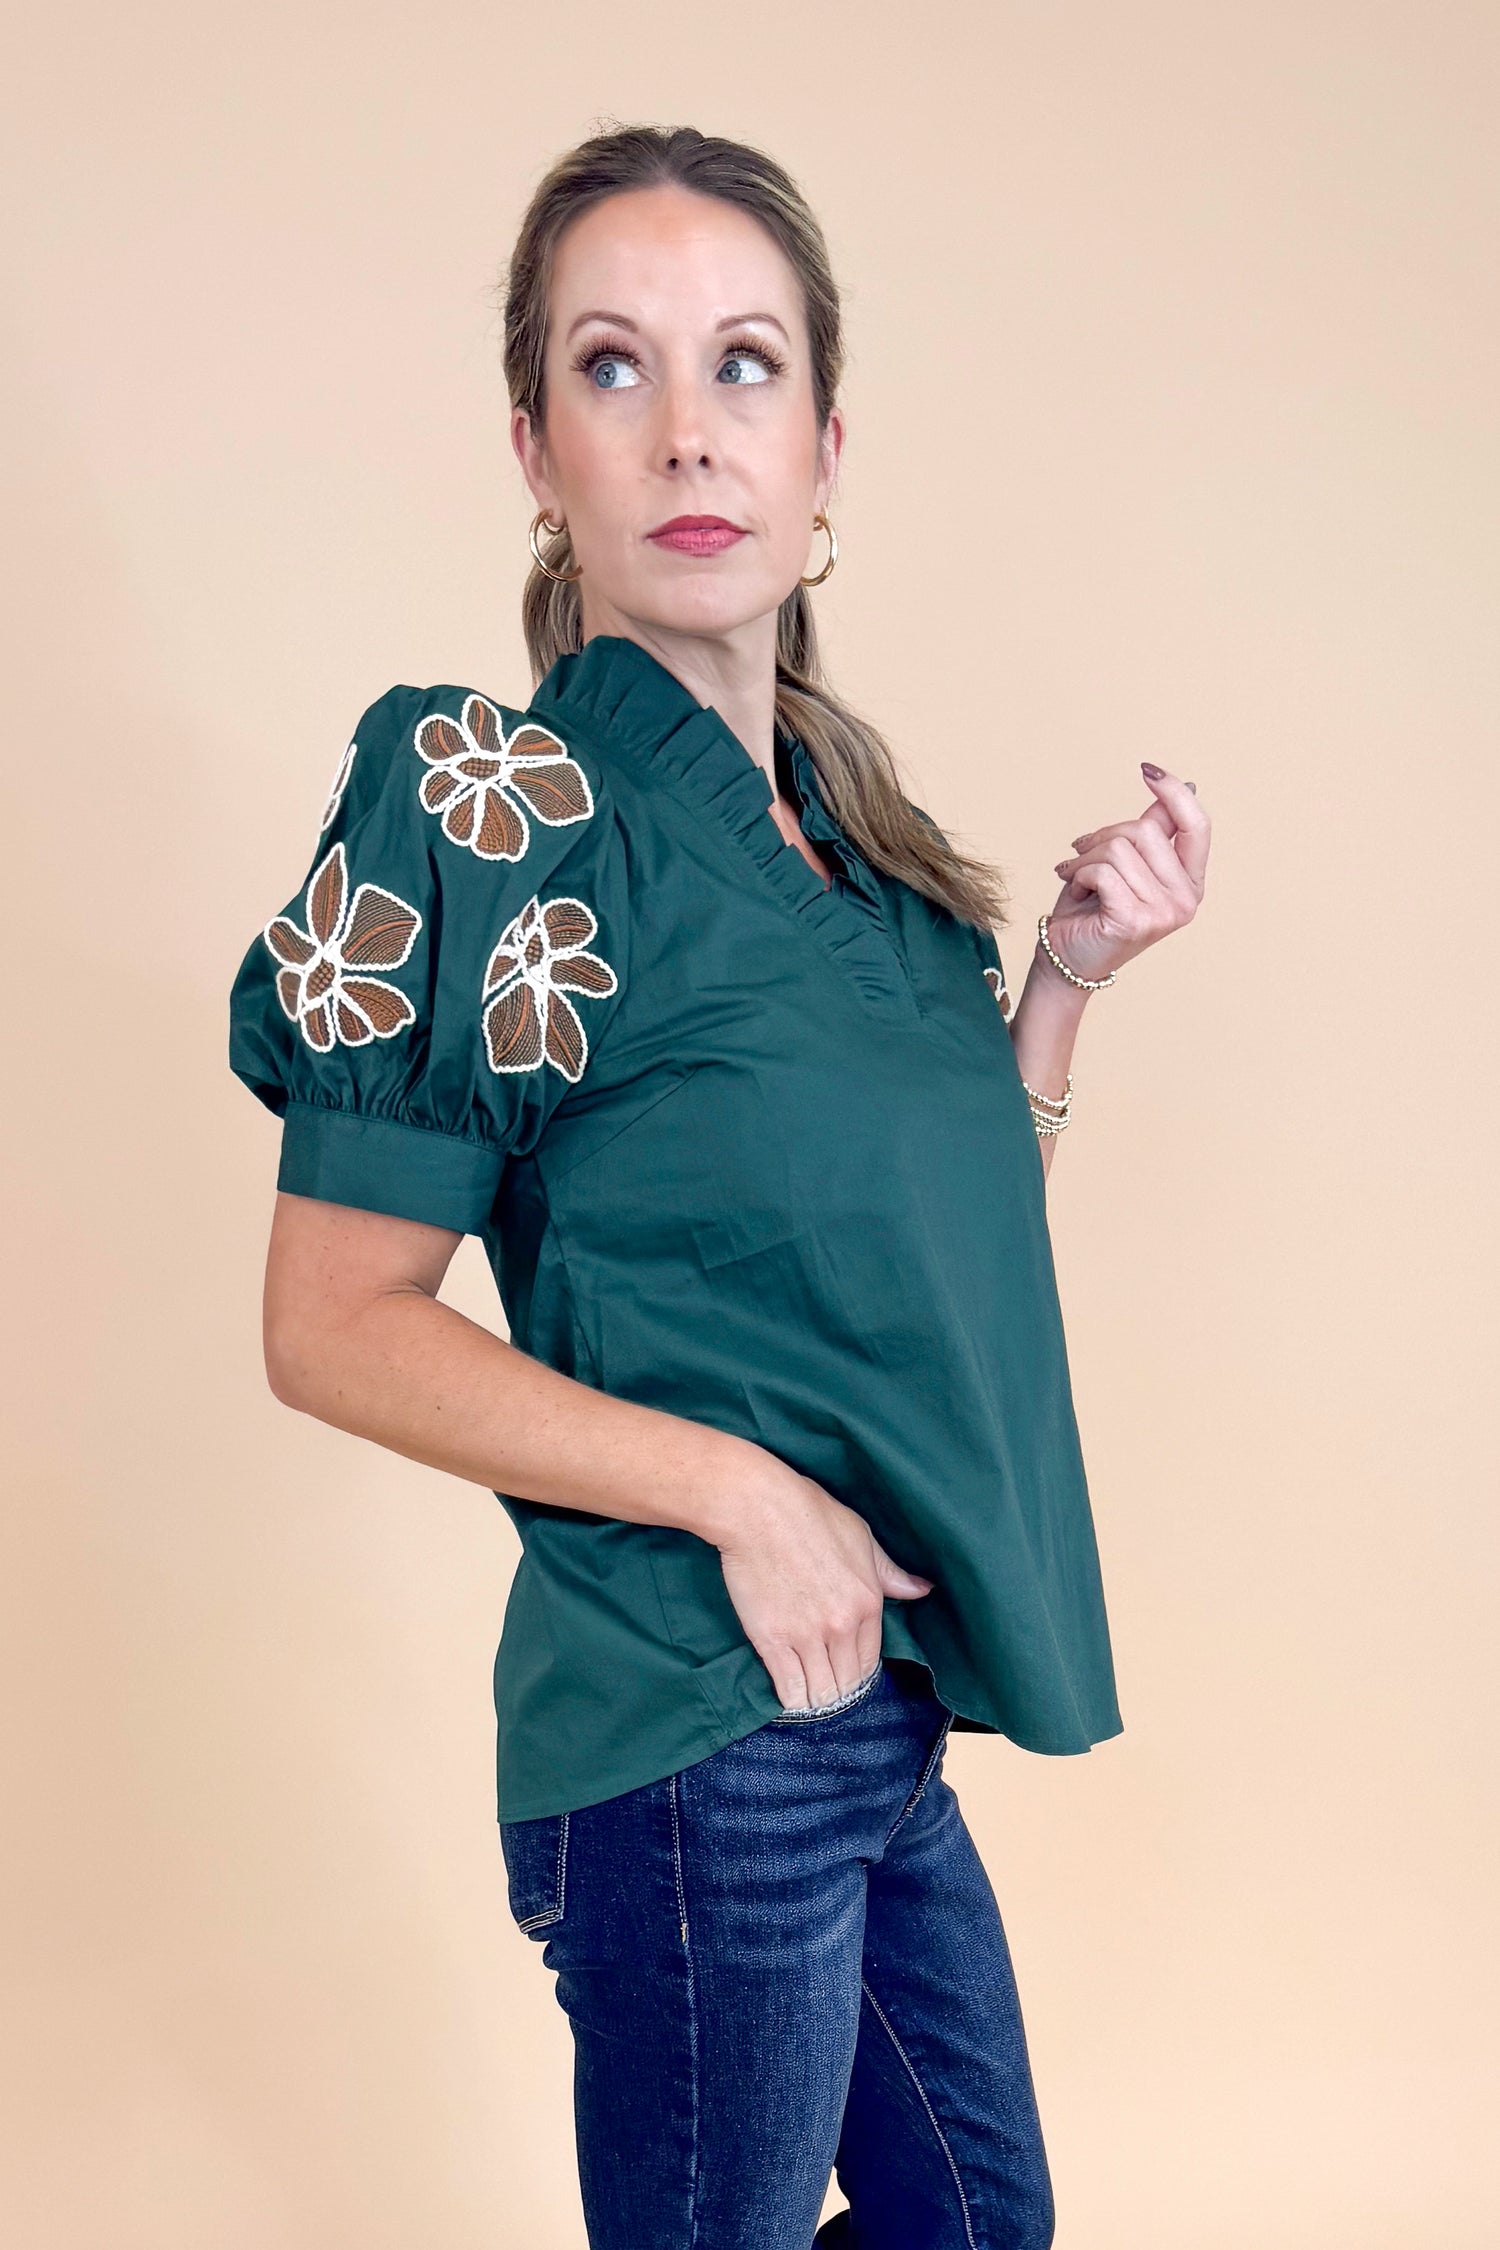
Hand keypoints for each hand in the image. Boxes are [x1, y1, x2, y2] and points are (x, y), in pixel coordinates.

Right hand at [716, 1461, 933, 1709]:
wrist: (758, 1508)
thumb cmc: (809, 1514)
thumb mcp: (861, 1537)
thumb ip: (891, 1573)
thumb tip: (923, 1590)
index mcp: (868, 1603)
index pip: (870, 1661)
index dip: (860, 1672)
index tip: (849, 1673)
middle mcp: (841, 1626)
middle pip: (847, 1682)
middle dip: (840, 1690)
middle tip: (829, 1688)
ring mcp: (805, 1636)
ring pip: (820, 1692)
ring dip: (817, 1700)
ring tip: (811, 1697)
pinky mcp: (771, 1640)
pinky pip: (788, 1687)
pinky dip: (792, 1698)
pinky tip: (791, 1696)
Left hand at [1045, 764, 1210, 982]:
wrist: (1066, 959)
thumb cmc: (1093, 911)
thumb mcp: (1126, 863)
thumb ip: (1153, 831)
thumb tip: (1178, 789)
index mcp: (1190, 882)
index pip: (1196, 825)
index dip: (1173, 792)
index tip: (1147, 769)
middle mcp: (1186, 899)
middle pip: (1144, 830)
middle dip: (1103, 836)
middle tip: (1081, 856)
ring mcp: (1164, 913)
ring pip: (1119, 849)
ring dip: (1085, 859)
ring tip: (1075, 878)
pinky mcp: (1135, 920)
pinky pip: (1103, 872)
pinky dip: (1079, 875)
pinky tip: (1075, 892)